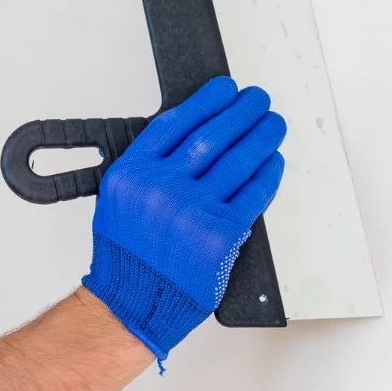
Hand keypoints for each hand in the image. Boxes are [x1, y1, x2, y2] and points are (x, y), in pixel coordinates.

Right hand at [81, 77, 286, 364]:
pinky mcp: (220, 233)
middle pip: (211, 135)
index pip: (175, 123)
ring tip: (272, 124)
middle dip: (241, 111)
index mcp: (132, 174)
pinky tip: (273, 161)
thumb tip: (193, 136)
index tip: (224, 89)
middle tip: (257, 100)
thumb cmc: (127, 257)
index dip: (205, 101)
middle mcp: (161, 187)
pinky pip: (252, 193)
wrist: (134, 301)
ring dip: (261, 136)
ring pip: (237, 159)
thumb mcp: (119, 201)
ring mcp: (191, 209)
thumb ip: (149, 168)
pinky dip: (267, 173)